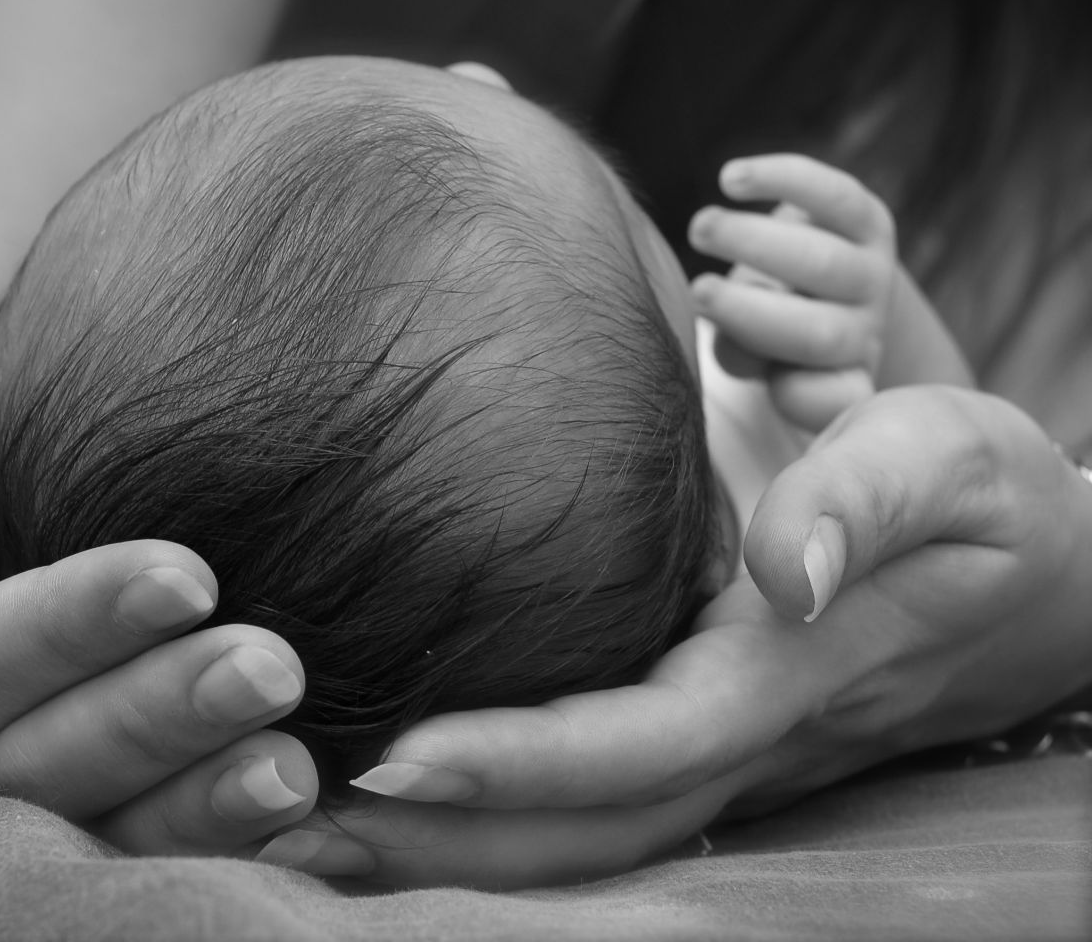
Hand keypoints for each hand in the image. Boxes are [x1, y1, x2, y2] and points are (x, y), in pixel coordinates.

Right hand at [0, 452, 320, 854]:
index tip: (192, 572)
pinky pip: (143, 863)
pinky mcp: (66, 854)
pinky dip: (221, 845)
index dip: (76, 618)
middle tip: (274, 663)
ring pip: (95, 825)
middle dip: (159, 709)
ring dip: (200, 798)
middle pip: (39, 752)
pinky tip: (300, 817)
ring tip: (296, 762)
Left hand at [262, 387, 1091, 887]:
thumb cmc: (986, 497)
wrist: (1035, 571)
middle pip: (584, 830)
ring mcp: (721, 753)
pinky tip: (390, 794)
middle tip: (290, 823)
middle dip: (443, 842)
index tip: (393, 752)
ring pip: (579, 840)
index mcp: (786, 676)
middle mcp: (741, 739)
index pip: (639, 744)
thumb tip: (779, 570)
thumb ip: (865, 495)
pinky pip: (591, 803)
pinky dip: (488, 816)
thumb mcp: (949, 456)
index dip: (519, 761)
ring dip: (447, 849)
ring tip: (304, 833)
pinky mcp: (700, 734)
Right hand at [689, 154, 897, 430]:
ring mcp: (871, 275)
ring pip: (820, 262)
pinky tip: (731, 179)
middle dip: (753, 312)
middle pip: (818, 334)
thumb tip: (734, 347)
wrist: (827, 282)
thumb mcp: (753, 352)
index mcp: (837, 381)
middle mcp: (862, 333)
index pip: (828, 400)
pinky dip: (782, 181)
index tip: (774, 385)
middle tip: (698, 291)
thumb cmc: (770, 326)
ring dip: (754, 241)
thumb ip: (741, 353)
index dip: (807, 397)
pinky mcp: (869, 220)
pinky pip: (834, 196)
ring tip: (701, 227)